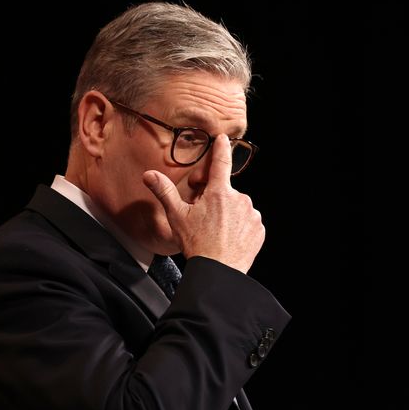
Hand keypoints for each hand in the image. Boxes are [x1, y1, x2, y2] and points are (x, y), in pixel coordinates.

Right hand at [143, 134, 264, 273]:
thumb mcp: (177, 216)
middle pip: (227, 193)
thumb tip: (149, 175)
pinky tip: (229, 238)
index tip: (223, 138)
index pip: (221, 162)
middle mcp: (239, 199)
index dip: (221, 148)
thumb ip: (164, 192)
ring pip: (239, 208)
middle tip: (206, 219)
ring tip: (217, 232)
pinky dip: (240, 228)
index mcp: (219, 192)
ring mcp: (251, 214)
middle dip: (218, 201)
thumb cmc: (197, 244)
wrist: (218, 271)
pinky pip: (249, 223)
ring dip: (230, 215)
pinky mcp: (258, 229)